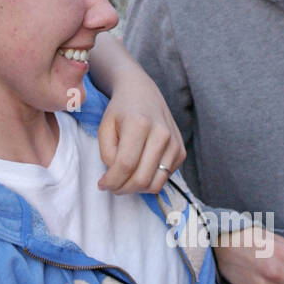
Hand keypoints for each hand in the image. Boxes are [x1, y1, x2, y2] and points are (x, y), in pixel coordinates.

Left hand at [96, 71, 185, 195]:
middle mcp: (161, 133)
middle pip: (142, 178)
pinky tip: (138, 169)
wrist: (143, 93)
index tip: (102, 184)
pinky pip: (165, 178)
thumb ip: (107, 154)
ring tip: (124, 181)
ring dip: (136, 189)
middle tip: (112, 186)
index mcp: (140, 124)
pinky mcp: (181, 151)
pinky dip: (149, 181)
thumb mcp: (105, 127)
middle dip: (123, 189)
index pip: (125, 165)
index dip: (112, 181)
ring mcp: (174, 143)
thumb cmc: (120, 111)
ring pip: (155, 183)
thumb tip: (115, 178)